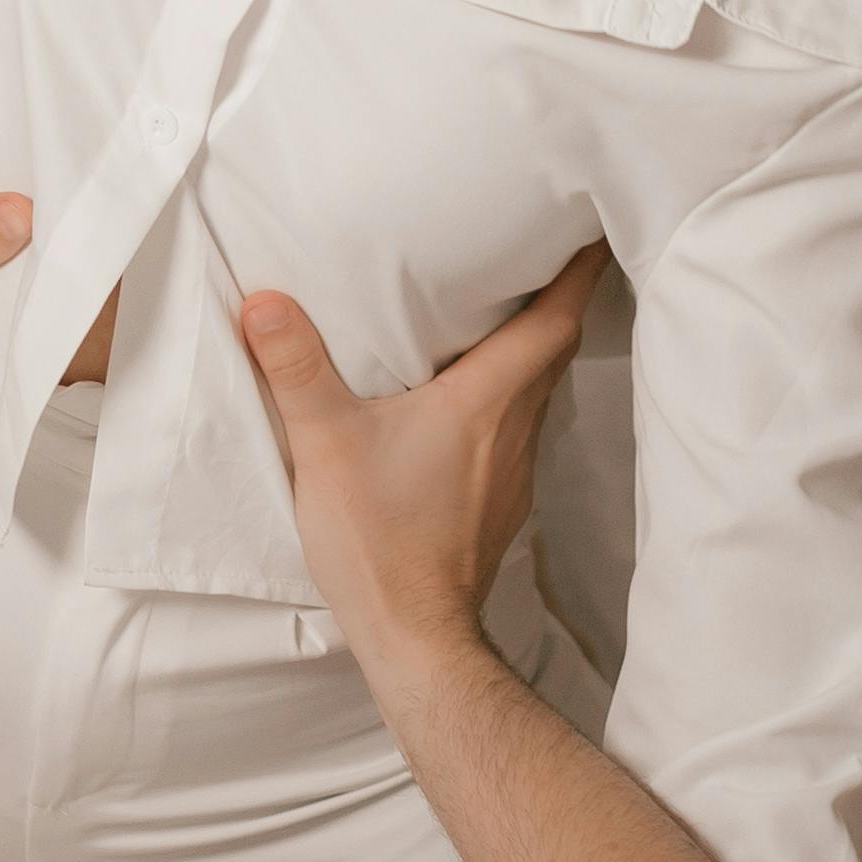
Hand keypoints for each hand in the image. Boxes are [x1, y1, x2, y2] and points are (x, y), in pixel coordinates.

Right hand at [236, 247, 603, 664]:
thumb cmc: (379, 538)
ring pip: (540, 392)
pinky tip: (476, 401)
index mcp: (487, 401)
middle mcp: (516, 429)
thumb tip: (264, 302)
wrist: (414, 633)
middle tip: (550, 252)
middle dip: (558, 298)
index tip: (596, 228)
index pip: (556, 319)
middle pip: (556, 350)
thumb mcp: (325, 444)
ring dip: (533, 351)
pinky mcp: (500, 503)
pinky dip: (509, 399)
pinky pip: (518, 432)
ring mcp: (514, 471)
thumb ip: (296, 368)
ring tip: (510, 314)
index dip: (580, 270)